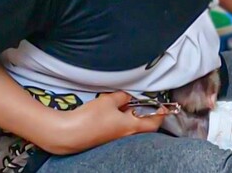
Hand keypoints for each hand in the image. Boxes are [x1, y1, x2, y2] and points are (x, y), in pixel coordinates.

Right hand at [50, 91, 165, 154]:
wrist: (68, 134)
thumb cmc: (90, 118)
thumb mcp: (109, 101)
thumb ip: (123, 96)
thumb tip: (129, 95)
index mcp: (132, 126)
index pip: (155, 122)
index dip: (161, 112)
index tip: (163, 104)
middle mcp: (127, 135)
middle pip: (145, 125)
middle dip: (147, 112)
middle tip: (145, 100)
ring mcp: (116, 138)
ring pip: (132, 125)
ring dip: (133, 114)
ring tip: (128, 102)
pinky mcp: (106, 138)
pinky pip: (121, 127)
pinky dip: (123, 118)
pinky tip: (115, 110)